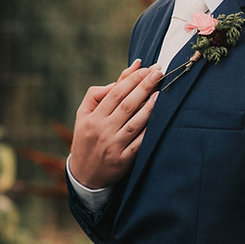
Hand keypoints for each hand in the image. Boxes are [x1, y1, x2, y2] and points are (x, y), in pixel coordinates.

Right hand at [69, 60, 163, 188]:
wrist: (84, 174)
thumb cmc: (87, 138)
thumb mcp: (83, 115)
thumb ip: (97, 95)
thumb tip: (119, 79)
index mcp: (94, 118)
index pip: (115, 93)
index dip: (132, 79)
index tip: (146, 68)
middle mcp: (103, 130)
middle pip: (127, 104)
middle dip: (144, 86)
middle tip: (159, 72)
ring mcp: (114, 146)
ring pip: (135, 122)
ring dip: (150, 106)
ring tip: (161, 92)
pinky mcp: (123, 160)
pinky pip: (140, 143)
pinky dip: (149, 130)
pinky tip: (160, 118)